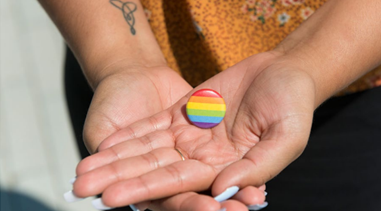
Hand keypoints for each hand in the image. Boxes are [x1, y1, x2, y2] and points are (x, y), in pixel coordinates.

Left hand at [73, 51, 315, 209]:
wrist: (285, 70)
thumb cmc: (293, 103)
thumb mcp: (287, 136)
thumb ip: (258, 166)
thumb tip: (224, 188)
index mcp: (227, 167)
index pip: (181, 183)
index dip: (147, 189)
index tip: (114, 197)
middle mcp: (204, 156)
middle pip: (154, 170)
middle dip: (119, 179)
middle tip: (83, 188)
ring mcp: (192, 134)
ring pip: (147, 150)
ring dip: (115, 160)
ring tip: (84, 171)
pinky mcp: (184, 112)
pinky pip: (151, 126)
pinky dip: (128, 136)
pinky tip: (104, 145)